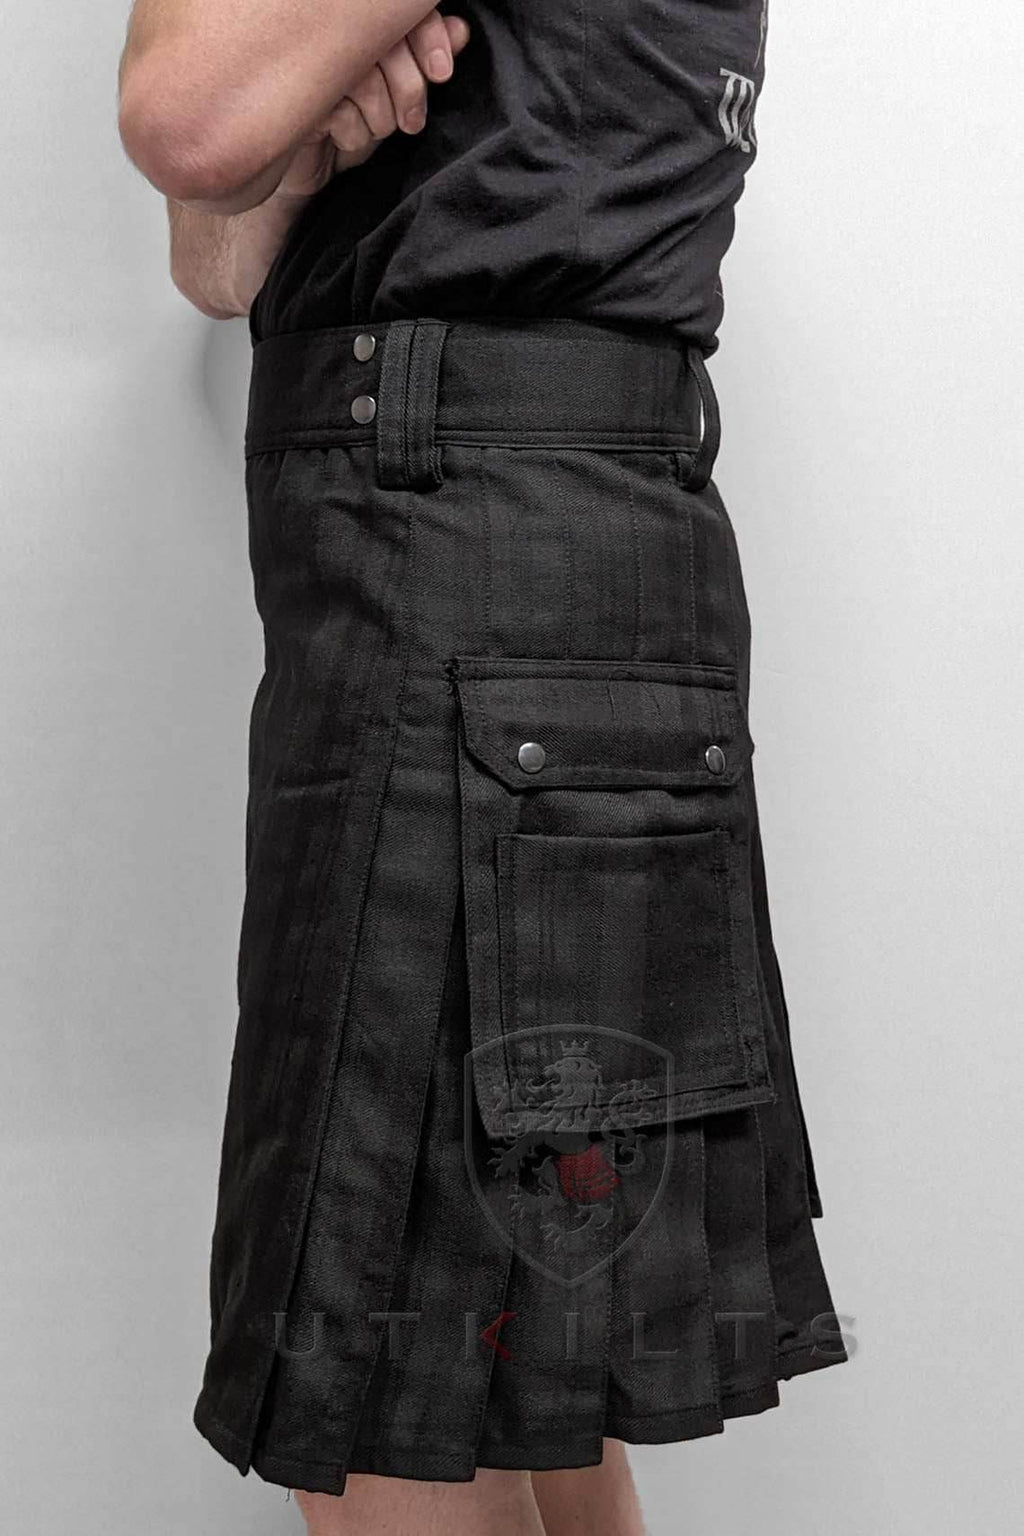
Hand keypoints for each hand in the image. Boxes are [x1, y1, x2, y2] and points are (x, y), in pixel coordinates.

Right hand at [274, 10, 470, 201]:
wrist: (306, 166)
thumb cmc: (353, 122)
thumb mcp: (398, 93)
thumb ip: (427, 59)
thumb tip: (460, 29)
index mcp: (362, 25)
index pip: (405, 13)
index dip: (429, 37)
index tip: (441, 73)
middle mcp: (336, 32)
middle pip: (390, 45)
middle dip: (410, 90)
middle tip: (411, 120)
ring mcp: (312, 57)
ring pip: (368, 82)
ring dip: (380, 119)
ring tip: (369, 127)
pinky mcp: (297, 92)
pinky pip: (342, 111)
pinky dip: (353, 133)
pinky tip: (340, 135)